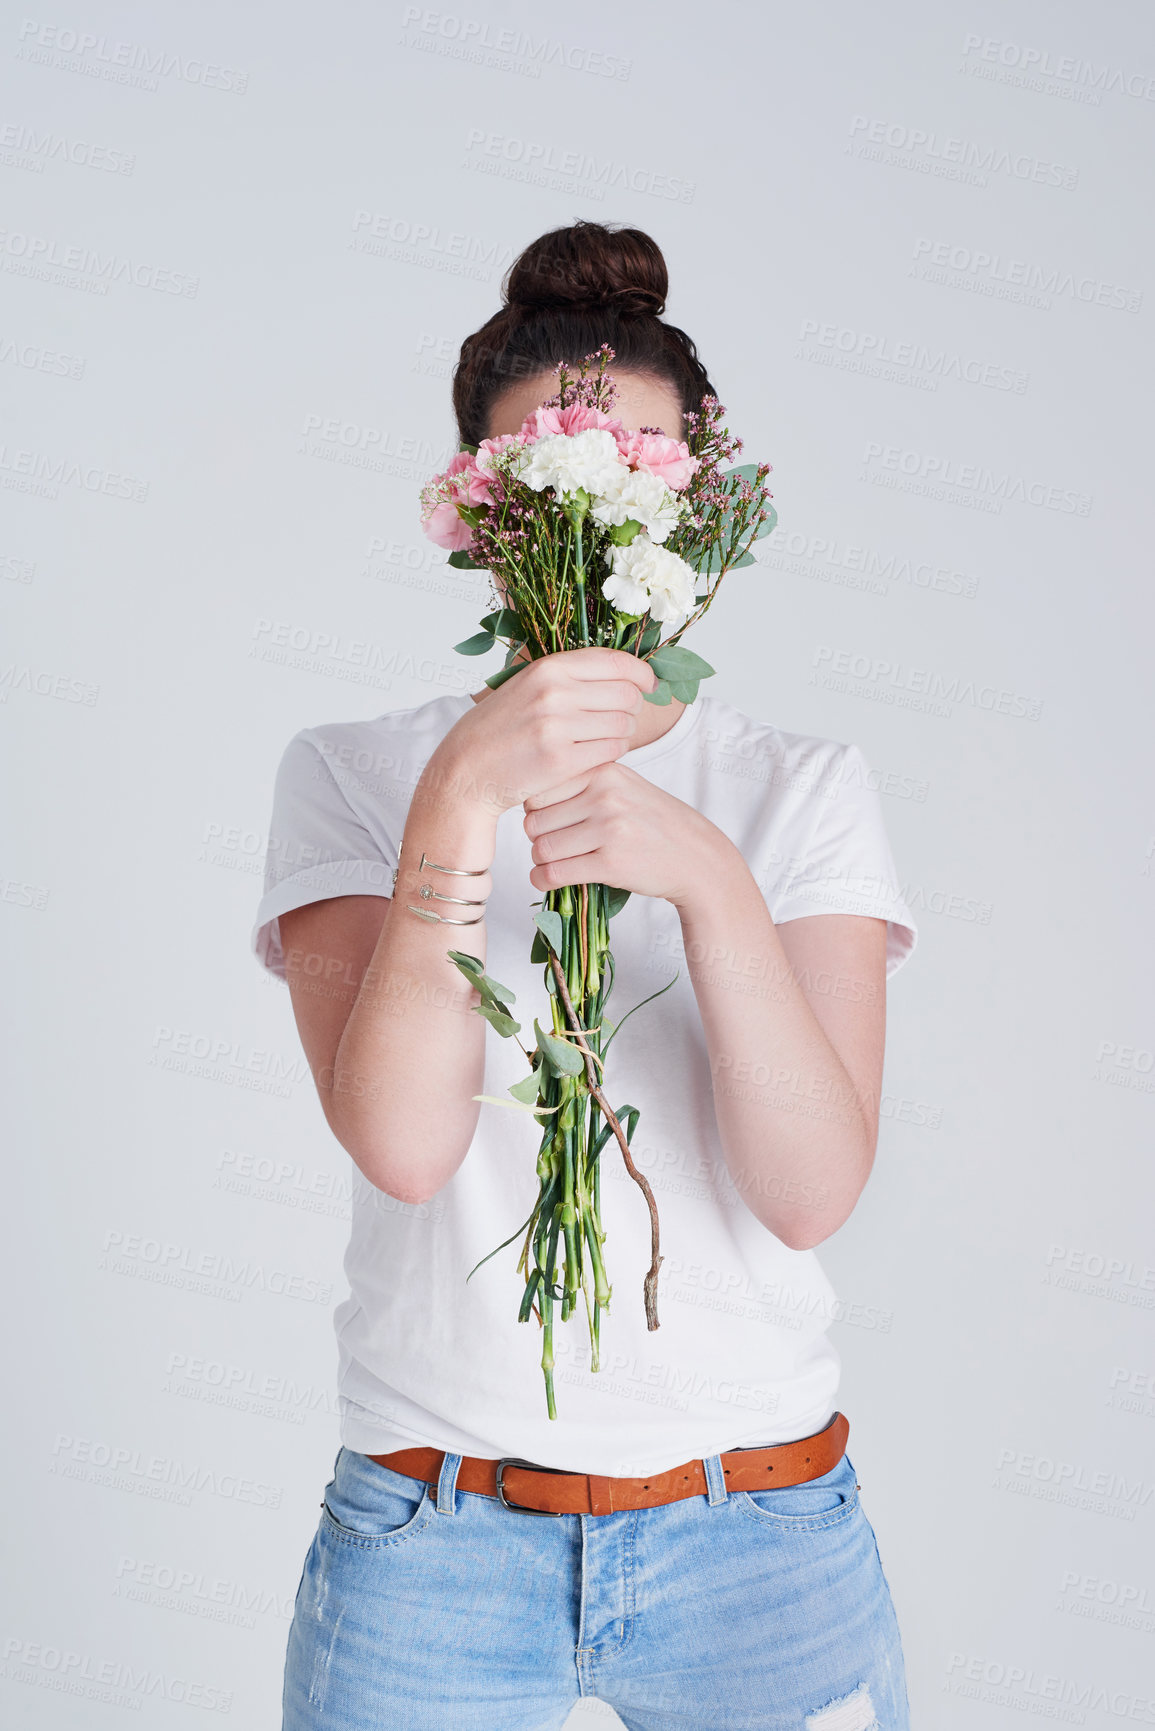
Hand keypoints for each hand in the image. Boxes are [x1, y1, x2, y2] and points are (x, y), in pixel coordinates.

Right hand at [427, 646, 656, 816]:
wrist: (466, 769)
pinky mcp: (561, 760)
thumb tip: (627, 671)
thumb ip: (571, 675)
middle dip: (635, 705)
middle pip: (627, 693)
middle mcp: (553, 692)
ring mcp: (557, 727)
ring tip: (609, 736)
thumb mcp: (529, 686)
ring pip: (624, 723)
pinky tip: (599, 753)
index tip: (649, 684)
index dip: (642, 673)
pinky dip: (615, 751)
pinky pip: (612, 750)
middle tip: (624, 716)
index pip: (616, 662)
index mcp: (548, 667)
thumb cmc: (502, 727)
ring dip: (626, 731)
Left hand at [522, 759, 733, 910]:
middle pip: (535, 819)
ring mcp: (609, 829)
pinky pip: (555, 872)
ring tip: (551, 864)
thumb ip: (585, 784)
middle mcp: (605, 796)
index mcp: (604, 772)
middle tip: (550, 846)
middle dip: (536, 837)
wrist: (696, 857)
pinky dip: (542, 880)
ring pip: (541, 847)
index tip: (546, 822)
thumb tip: (528, 796)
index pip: (541, 788)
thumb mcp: (625, 787)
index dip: (536, 809)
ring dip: (539, 861)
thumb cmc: (654, 824)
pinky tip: (547, 880)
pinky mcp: (611, 863)